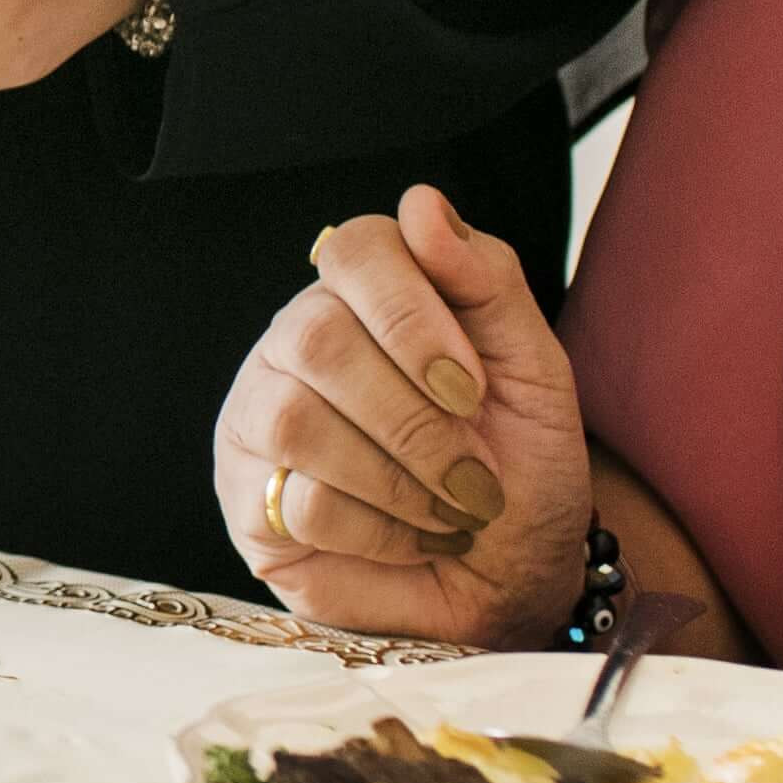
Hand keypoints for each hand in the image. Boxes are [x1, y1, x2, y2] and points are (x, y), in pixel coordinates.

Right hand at [215, 184, 597, 641]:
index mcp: (366, 298)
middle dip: (413, 417)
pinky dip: (379, 532)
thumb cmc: (522, 468)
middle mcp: (297, 344)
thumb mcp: (533, 369)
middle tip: (474, 474)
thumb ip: (486, 280)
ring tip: (450, 510)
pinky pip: (298, 501)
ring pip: (298, 420)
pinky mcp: (248, 500)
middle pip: (317, 336)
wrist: (513, 578)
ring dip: (399, 479)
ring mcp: (259, 420)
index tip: (470, 387)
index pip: (356, 250)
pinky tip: (410, 540)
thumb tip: (421, 203)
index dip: (411, 314)